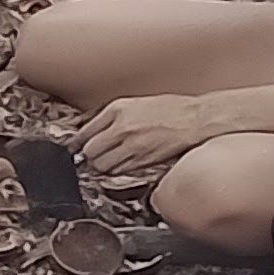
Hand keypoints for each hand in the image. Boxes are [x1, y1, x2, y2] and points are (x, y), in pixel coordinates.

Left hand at [78, 91, 216, 182]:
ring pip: (101, 164)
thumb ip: (112, 115)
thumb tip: (91, 127)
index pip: (84, 131)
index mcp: (118, 109)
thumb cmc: (171, 110)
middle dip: (89, 155)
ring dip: (101, 166)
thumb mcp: (136, 103)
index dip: (78, 142)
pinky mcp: (143, 160)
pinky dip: (116, 171)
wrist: (197, 119)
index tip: (76, 147)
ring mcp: (132, 145)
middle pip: (90, 150)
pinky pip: (119, 171)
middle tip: (93, 156)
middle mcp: (122, 126)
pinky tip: (122, 165)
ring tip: (108, 162)